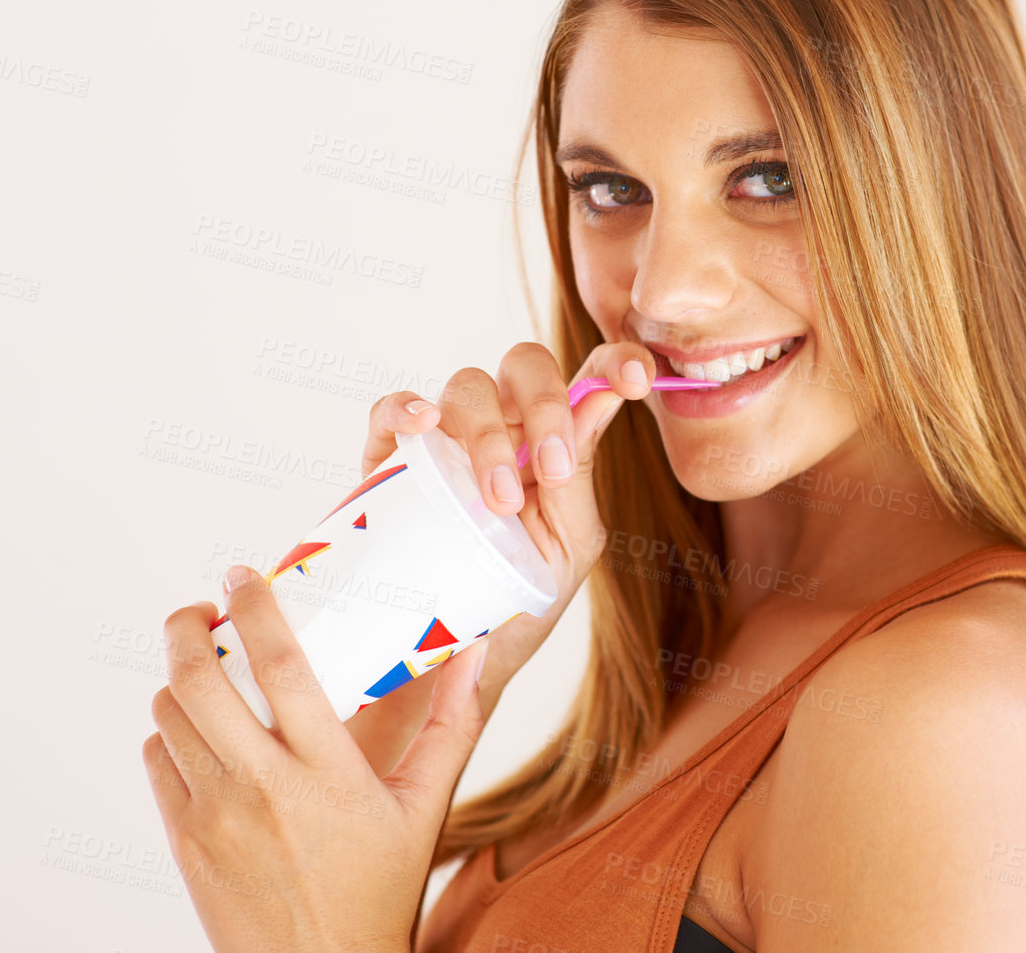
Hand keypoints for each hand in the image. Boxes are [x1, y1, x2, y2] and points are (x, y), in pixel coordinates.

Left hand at [144, 564, 491, 952]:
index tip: (246, 574)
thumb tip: (474, 649)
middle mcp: (261, 788)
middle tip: (204, 609)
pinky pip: (158, 760)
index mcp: (326, 773)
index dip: (256, 607)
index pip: (279, 666)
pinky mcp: (184, 842)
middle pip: (197, 680)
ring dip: (180, 678)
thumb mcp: (426, 806)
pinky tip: (199, 728)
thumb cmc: (381, 890)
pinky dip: (171, 731)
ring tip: (205, 667)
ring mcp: (213, 816)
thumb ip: (453, 723)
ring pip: (169, 715)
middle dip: (186, 627)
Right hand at [344, 340, 656, 775]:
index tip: (634, 380)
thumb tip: (604, 402)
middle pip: (526, 365)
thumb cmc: (516, 601)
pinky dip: (405, 408)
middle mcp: (507, 425)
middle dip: (545, 405)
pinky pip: (392, 411)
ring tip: (496, 503)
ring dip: (488, 436)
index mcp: (558, 441)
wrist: (447, 664)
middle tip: (550, 472)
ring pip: (467, 386)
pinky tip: (423, 427)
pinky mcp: (391, 459)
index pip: (591, 377)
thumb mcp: (565, 547)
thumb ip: (579, 478)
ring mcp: (448, 437)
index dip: (616, 361)